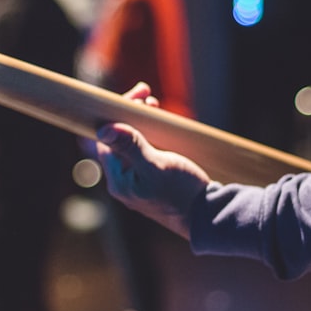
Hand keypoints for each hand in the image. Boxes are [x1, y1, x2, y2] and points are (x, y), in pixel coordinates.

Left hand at [96, 83, 209, 238]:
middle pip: (117, 140)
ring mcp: (138, 180)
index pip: (106, 139)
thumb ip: (130, 147)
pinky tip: (160, 124)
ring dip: (140, 122)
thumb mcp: (156, 166)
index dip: (116, 115)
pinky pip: (144, 151)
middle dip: (130, 115)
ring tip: (153, 104)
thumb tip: (103, 129)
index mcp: (118, 179)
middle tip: (146, 94)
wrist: (207, 216)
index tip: (135, 98)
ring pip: (132, 144)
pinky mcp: (153, 179)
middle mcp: (124, 180)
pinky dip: (150, 135)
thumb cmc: (181, 192)